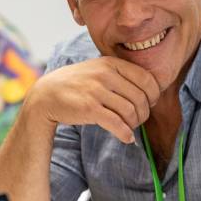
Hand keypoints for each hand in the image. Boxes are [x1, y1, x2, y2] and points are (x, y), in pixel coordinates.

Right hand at [29, 57, 159, 143]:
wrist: (46, 95)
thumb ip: (121, 75)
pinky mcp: (89, 108)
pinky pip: (117, 123)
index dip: (154, 94)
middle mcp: (105, 74)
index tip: (151, 103)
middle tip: (139, 120)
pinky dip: (125, 133)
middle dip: (144, 113)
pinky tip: (127, 138)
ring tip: (130, 128)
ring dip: (135, 124)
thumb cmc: (78, 84)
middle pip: (140, 98)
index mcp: (111, 63)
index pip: (146, 78)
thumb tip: (151, 92)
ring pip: (130, 111)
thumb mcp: (99, 69)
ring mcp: (96, 90)